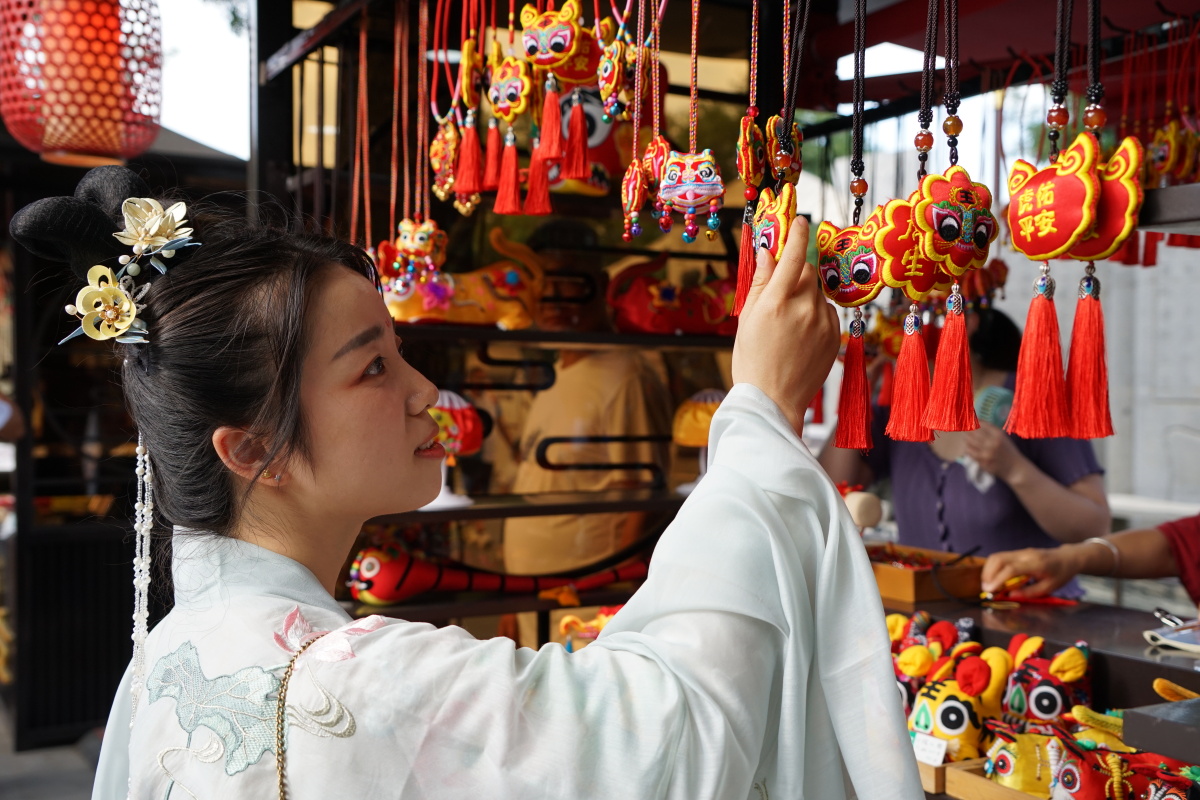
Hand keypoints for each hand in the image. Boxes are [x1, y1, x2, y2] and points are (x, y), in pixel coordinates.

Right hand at [732, 217, 838, 435]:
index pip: (794, 254)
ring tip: (787, 323)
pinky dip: (814, 313)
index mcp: (777, 301)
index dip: (798, 232)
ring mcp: (823, 321)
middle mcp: (804, 307)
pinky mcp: (834, 334)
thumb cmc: (752, 360)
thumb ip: (760, 283)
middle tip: (780, 291)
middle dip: (795, 272)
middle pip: (807, 271)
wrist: (774, 400)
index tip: (800, 219)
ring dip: (804, 295)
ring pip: (817, 292)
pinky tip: (799, 334)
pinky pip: (826, 311)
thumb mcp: (747, 319)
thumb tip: (768, 252)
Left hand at [964, 423, 1023, 481]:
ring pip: (969, 442)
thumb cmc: (1008, 450)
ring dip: (965, 438)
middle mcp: (992, 443)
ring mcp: (986, 453)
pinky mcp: (982, 462)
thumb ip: (990, 429)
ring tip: (963, 436)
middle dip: (966, 428)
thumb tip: (976, 420)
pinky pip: (970, 453)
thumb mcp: (1002, 437)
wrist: (1015, 468)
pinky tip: (966, 447)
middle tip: (961, 427)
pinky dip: (967, 448)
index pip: (981, 424)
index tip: (967, 419)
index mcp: (998, 435)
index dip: (972, 421)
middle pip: (973, 432)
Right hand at [981, 546, 1080, 597]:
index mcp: (1036, 564)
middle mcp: (1025, 554)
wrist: (1067, 558)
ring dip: (988, 570)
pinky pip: (1000, 557)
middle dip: (988, 574)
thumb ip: (1029, 592)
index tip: (990, 590)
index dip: (998, 579)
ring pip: (996, 556)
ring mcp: (1020, 551)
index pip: (1011, 568)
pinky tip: (995, 578)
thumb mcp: (1049, 588)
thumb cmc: (1060, 574)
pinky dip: (993, 567)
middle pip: (998, 558)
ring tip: (989, 584)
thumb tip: (1010, 595)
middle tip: (987, 589)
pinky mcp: (1017, 552)